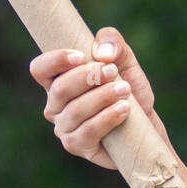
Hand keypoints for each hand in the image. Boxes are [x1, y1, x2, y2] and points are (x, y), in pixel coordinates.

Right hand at [29, 27, 158, 169]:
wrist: (146, 122)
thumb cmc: (129, 88)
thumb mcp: (125, 58)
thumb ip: (113, 42)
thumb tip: (102, 54)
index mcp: (58, 80)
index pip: (40, 68)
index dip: (56, 60)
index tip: (81, 56)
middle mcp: (55, 105)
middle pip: (59, 89)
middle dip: (88, 77)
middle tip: (113, 71)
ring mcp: (64, 127)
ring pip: (74, 111)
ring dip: (102, 97)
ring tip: (125, 90)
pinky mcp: (78, 145)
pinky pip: (87, 131)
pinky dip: (107, 118)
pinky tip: (123, 109)